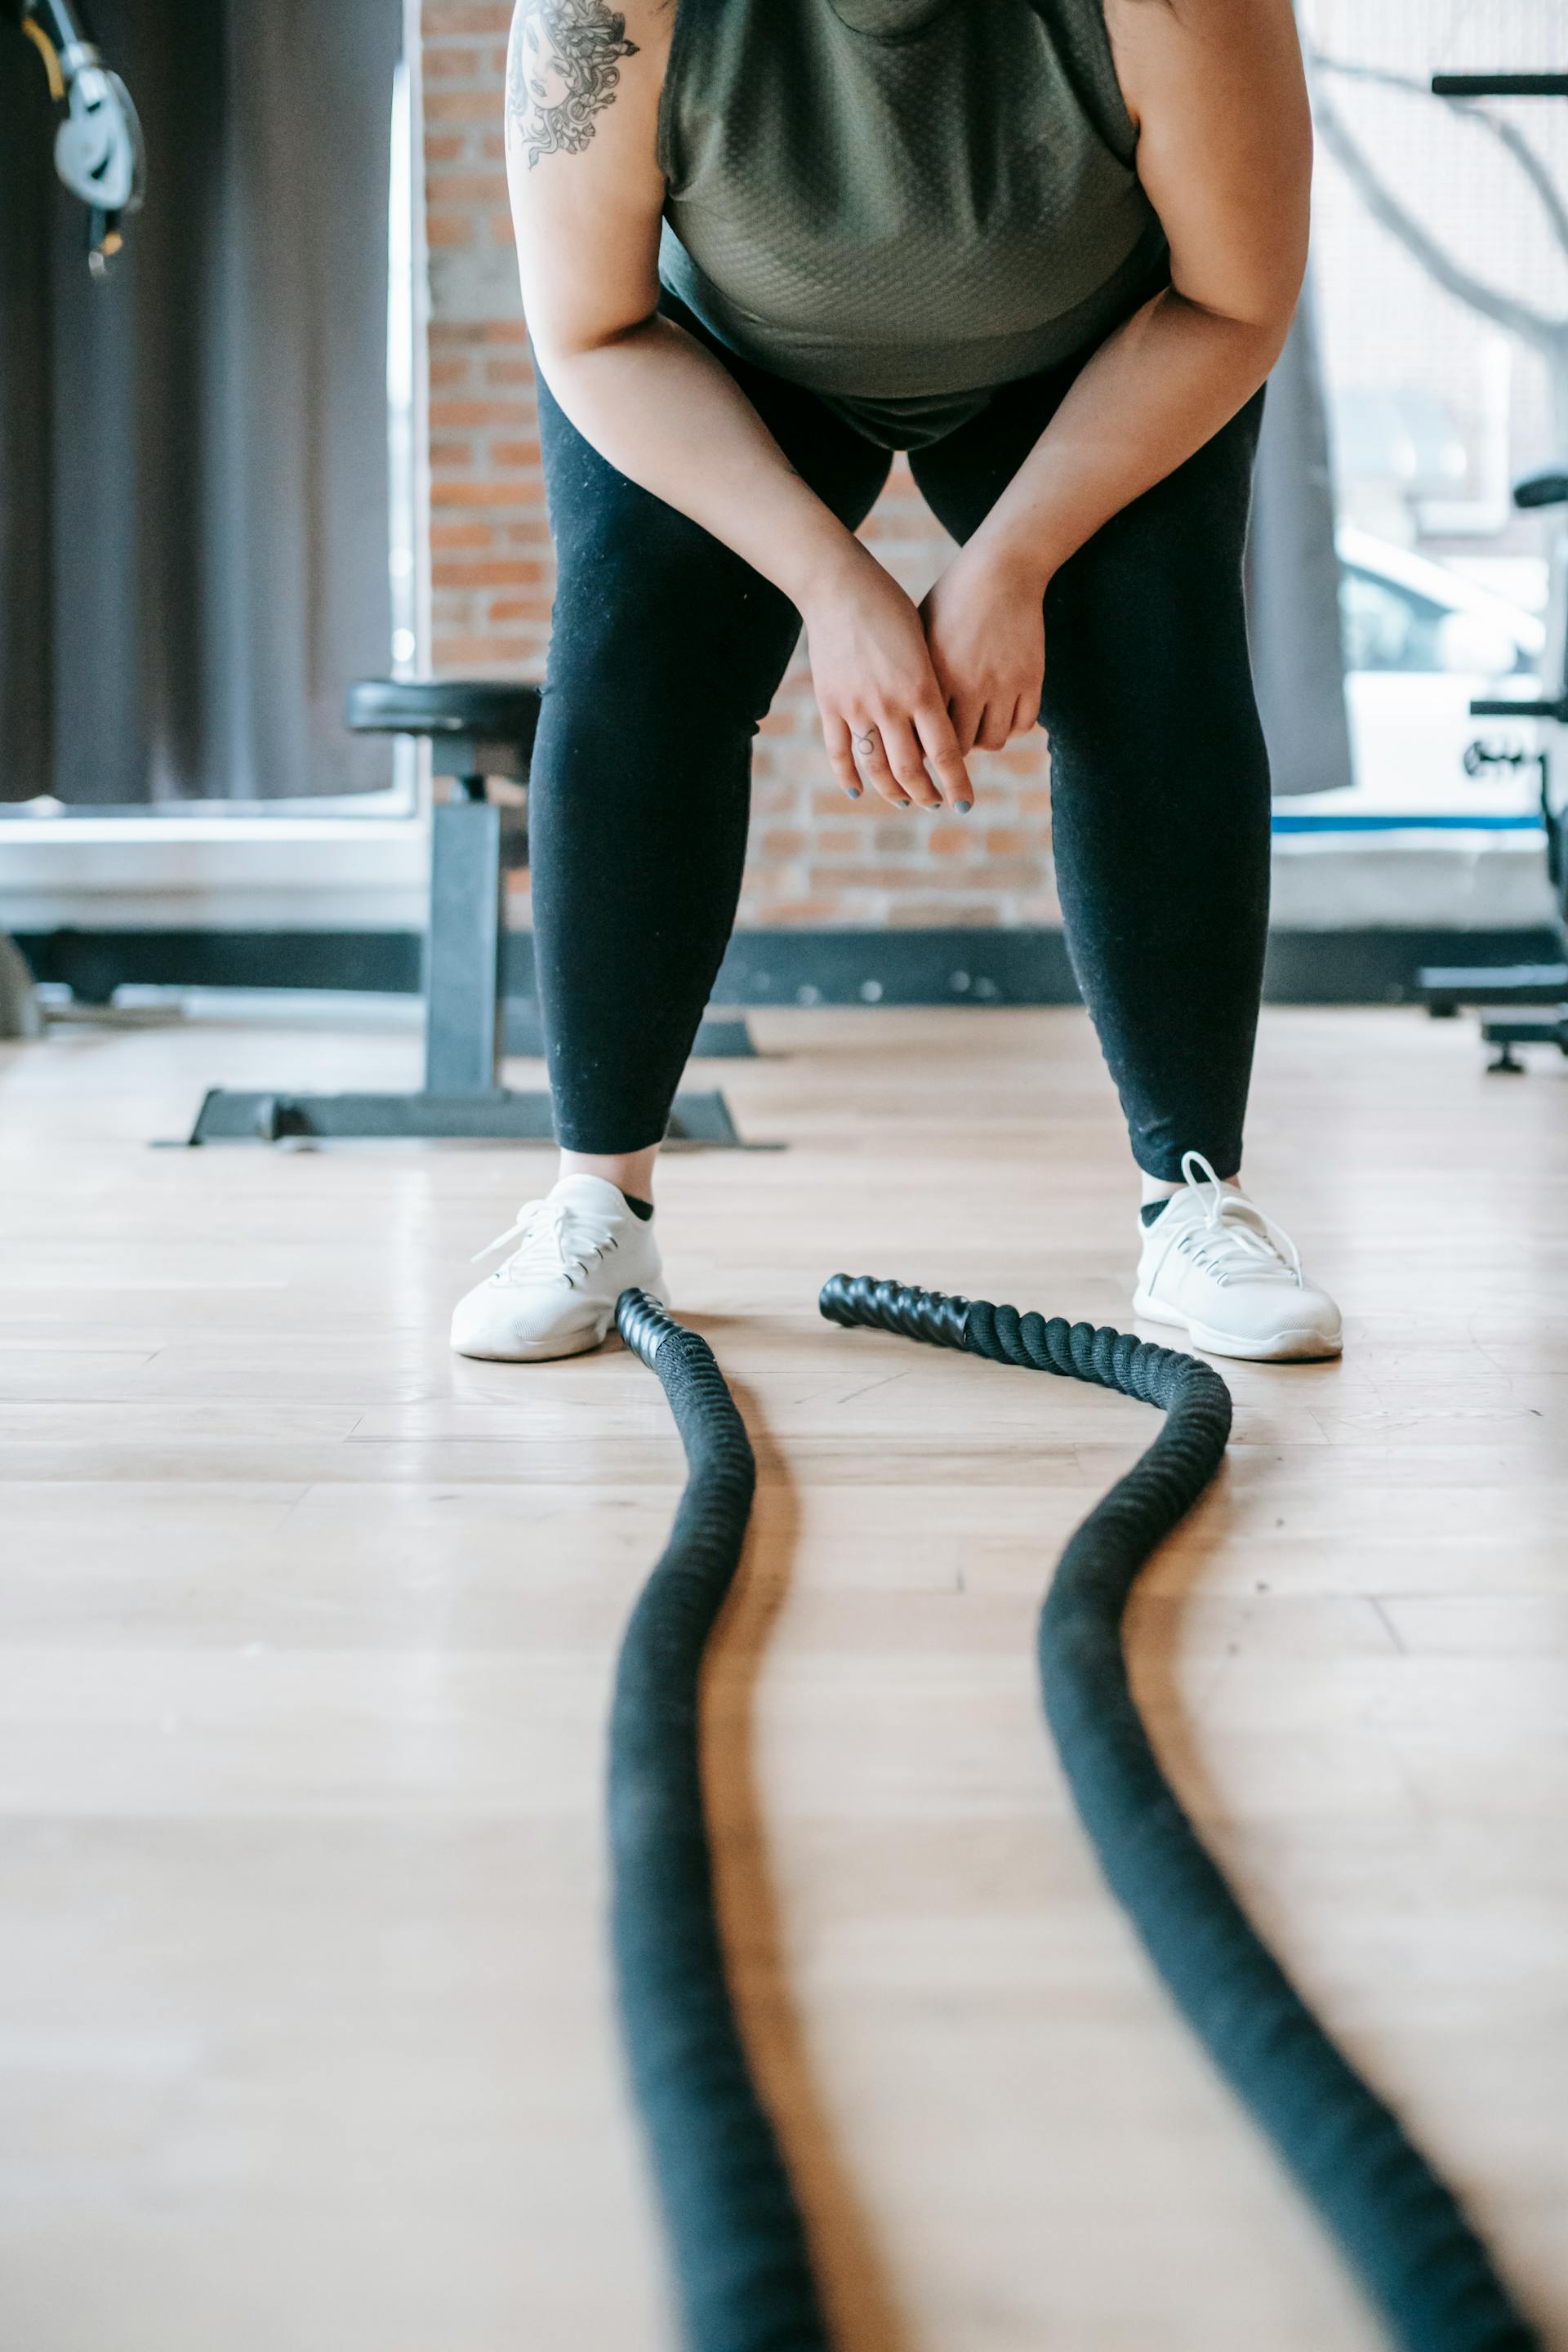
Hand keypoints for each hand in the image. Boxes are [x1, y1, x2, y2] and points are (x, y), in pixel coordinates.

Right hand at [801, 546, 973, 810]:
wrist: (840, 587)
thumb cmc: (891, 609)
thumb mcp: (925, 646)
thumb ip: (933, 687)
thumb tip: (945, 725)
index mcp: (922, 689)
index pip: (945, 753)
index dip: (957, 784)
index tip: (965, 803)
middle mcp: (891, 705)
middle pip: (912, 770)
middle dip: (928, 794)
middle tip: (937, 803)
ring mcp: (857, 708)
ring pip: (876, 768)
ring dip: (894, 792)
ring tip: (906, 801)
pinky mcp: (830, 705)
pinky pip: (839, 753)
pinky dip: (849, 777)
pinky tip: (859, 791)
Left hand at [920, 539, 1047, 754]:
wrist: (1001, 569)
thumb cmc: (951, 599)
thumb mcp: (920, 634)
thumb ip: (913, 676)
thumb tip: (901, 717)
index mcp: (934, 674)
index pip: (926, 736)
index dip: (924, 747)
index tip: (923, 746)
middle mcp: (969, 684)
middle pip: (961, 747)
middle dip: (954, 752)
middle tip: (952, 743)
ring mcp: (1003, 683)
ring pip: (994, 741)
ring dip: (984, 741)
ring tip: (977, 729)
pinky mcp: (1030, 677)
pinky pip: (1023, 725)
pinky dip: (1012, 727)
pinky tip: (1002, 716)